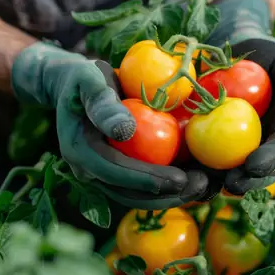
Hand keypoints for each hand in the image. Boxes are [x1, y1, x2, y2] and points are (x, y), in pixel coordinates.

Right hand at [11, 43, 209, 209]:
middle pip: (129, 194)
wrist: (70, 85)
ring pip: (138, 197)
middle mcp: (88, 171)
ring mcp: (101, 175)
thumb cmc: (82, 78)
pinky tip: (194, 177)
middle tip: (201, 185)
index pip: (116, 173)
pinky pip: (142, 186)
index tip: (180, 179)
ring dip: (171, 196)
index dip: (148, 179)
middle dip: (167, 195)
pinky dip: (168, 186)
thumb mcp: (89, 80)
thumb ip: (103, 104)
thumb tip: (124, 131)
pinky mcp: (115, 172)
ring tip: (204, 185)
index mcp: (80, 151)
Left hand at [206, 0, 274, 193]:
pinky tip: (189, 177)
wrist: (237, 52)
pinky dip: (203, 173)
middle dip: (249, 181)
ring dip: (224, 183)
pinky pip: (212, 163)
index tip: (254, 164)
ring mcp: (244, 148)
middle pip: (262, 170)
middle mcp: (267, 144)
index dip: (270, 158)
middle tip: (232, 184)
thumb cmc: (267, 56)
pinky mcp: (219, 146)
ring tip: (210, 186)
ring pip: (238, 173)